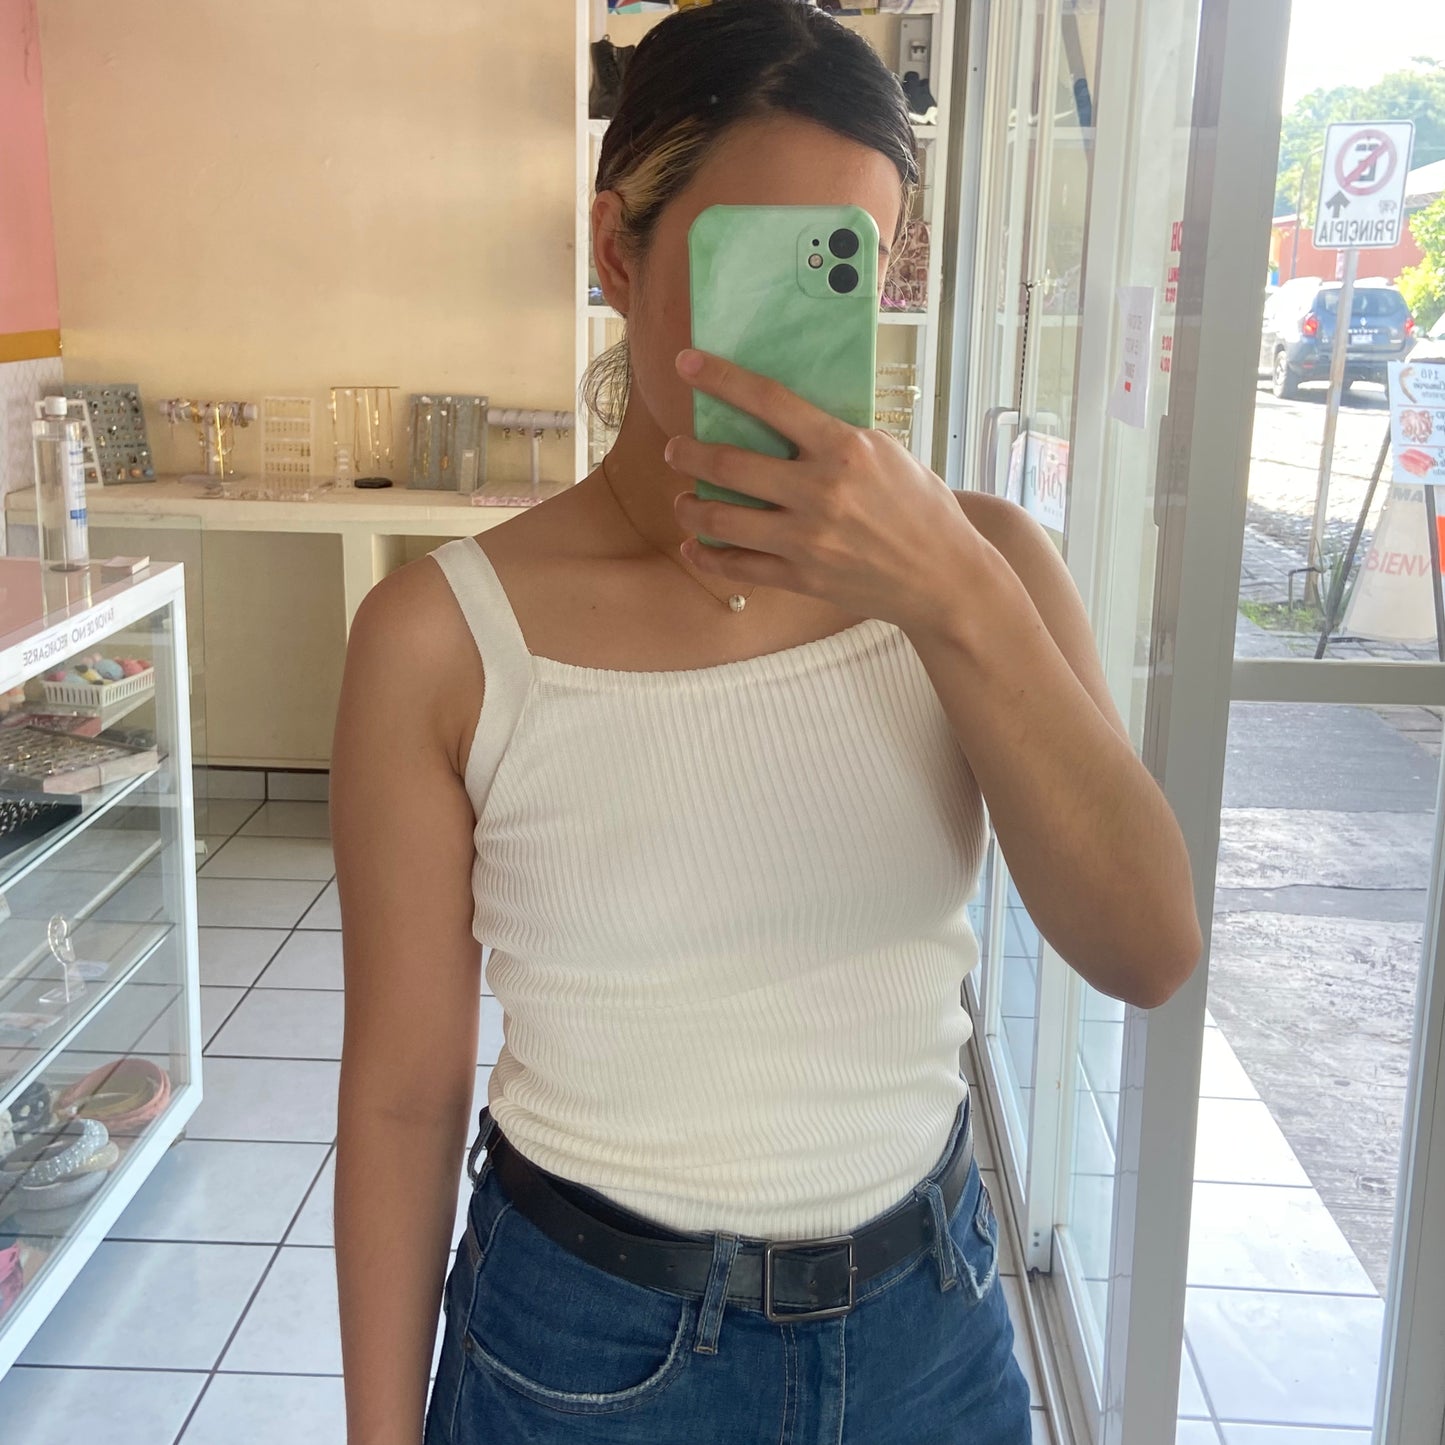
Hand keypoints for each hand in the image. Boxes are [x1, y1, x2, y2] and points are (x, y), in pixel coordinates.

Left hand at [665, 348, 986, 635]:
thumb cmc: (920, 507)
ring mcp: (808, 539)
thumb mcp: (887, 453)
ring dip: (690, 506)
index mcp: (844, 448)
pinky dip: (706, 556)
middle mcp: (821, 491)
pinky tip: (695, 546)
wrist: (944, 577)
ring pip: (721, 518)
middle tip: (676, 449)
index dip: (721, 378)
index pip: (769, 401)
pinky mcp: (802, 578)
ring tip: (684, 500)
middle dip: (689, 452)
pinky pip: (737, 566)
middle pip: (730, 463)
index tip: (686, 363)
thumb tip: (782, 415)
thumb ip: (834, 436)